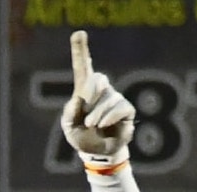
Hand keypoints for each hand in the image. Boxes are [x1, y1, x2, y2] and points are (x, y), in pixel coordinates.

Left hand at [59, 30, 134, 165]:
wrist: (98, 154)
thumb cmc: (81, 137)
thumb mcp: (69, 127)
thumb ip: (69, 114)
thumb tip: (78, 99)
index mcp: (84, 91)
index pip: (83, 67)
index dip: (80, 50)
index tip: (79, 33)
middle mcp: (101, 91)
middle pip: (98, 78)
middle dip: (91, 91)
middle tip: (84, 105)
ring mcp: (115, 99)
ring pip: (109, 97)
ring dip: (98, 113)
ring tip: (92, 125)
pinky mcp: (126, 111)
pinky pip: (120, 107)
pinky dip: (109, 116)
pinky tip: (103, 125)